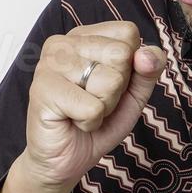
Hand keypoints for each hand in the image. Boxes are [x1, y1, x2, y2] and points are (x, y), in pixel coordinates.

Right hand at [2, 20, 166, 192]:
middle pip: (121, 54)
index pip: (128, 33)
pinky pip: (93, 107)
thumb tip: (148, 54)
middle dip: (116, 89)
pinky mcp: (43, 89)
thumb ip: (148, 69)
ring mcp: (49, 63)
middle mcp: (63, 42)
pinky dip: (90, 122)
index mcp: (84, 36)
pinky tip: (72, 121)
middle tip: (93, 101)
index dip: (129, 67)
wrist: (64, 159)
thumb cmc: (96, 121)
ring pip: (110, 80)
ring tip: (82, 111)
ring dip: (103, 107)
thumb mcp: (133, 94)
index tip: (106, 84)